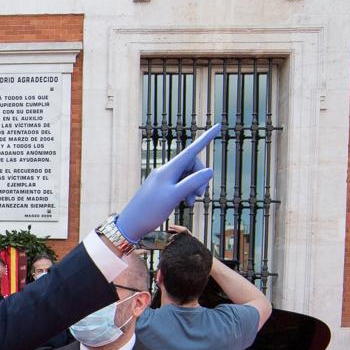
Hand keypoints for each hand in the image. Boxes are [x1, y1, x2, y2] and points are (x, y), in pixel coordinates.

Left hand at [115, 124, 220, 241]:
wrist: (131, 224)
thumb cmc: (150, 210)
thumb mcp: (174, 196)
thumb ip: (192, 182)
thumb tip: (209, 171)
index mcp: (169, 169)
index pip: (192, 150)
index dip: (206, 138)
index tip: (218, 125)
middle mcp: (167, 170)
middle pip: (193, 166)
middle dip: (200, 179)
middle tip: (200, 196)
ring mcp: (165, 179)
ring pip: (188, 177)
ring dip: (194, 189)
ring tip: (189, 203)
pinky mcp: (163, 188)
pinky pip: (181, 185)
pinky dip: (187, 193)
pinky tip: (185, 204)